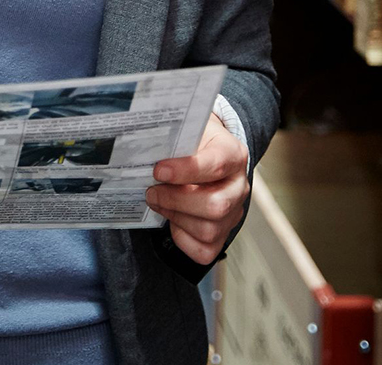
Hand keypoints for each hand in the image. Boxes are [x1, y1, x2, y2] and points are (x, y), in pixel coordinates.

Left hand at [145, 112, 248, 264]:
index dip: (185, 170)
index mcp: (233, 154)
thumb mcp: (188, 130)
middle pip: (216, 205)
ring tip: (157, 201)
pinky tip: (172, 218)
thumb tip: (143, 146)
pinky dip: (182, 238)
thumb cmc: (195, 141)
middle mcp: (238, 186)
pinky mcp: (223, 234)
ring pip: (208, 230)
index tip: (158, 170)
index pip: (216, 165)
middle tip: (152, 191)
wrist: (209, 151)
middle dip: (176, 201)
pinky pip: (204, 250)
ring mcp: (234, 213)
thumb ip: (173, 138)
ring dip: (175, 217)